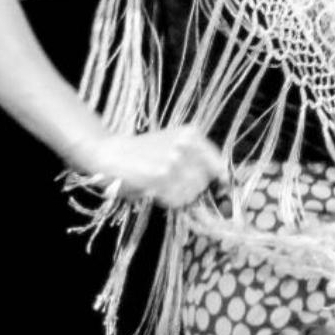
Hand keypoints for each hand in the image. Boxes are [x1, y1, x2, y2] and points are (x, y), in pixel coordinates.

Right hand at [81, 126, 224, 206]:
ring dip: (180, 196)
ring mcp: (174, 161)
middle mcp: (186, 145)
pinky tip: (156, 191)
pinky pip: (177, 200)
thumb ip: (198, 158)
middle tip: (175, 185)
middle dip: (194, 189)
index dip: (220, 179)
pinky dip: (169, 201)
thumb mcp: (175, 142)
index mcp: (192, 133)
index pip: (219, 165)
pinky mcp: (161, 177)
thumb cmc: (144, 151)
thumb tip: (223, 182)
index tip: (220, 187)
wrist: (111, 152)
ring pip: (192, 193)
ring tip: (163, 186)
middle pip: (205, 182)